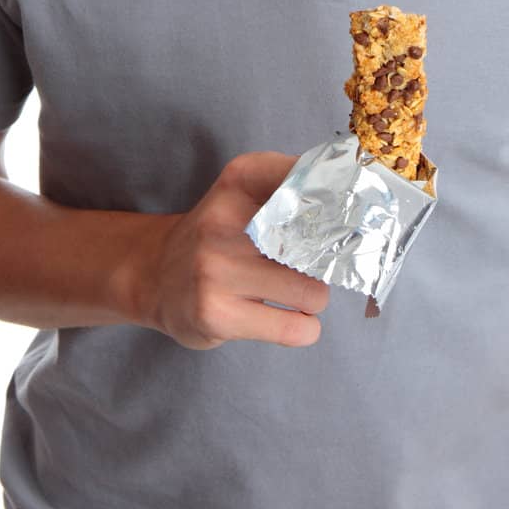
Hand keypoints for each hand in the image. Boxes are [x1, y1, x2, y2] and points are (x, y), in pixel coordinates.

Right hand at [133, 151, 330, 349]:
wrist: (152, 275)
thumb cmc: (216, 236)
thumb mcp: (243, 193)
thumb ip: (291, 187)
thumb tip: (355, 196)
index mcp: (239, 180)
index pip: (310, 180)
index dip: (340, 200)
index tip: (347, 213)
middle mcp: (224, 221)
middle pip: (318, 244)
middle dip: (325, 260)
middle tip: (312, 264)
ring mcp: (216, 270)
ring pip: (313, 291)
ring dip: (314, 298)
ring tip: (294, 293)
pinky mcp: (217, 314)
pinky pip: (295, 327)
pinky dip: (304, 327)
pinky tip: (286, 318)